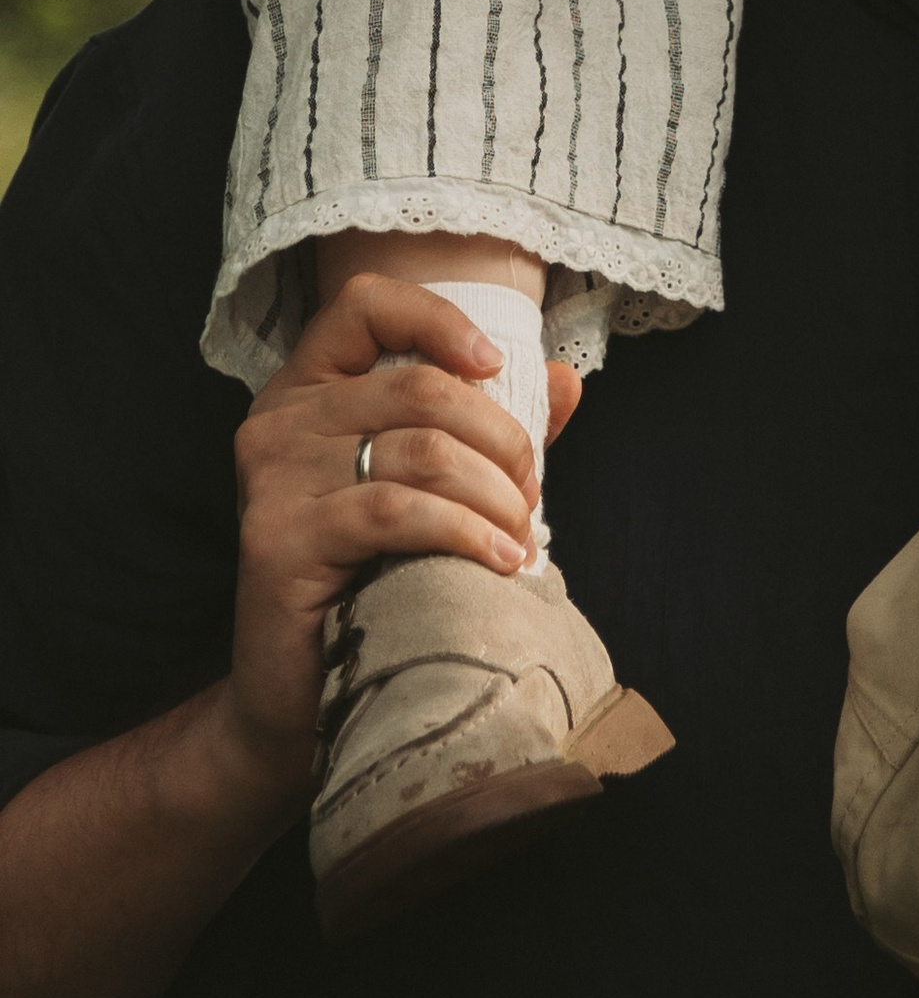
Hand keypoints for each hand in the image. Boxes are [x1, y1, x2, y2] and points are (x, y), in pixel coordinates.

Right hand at [225, 277, 577, 799]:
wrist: (297, 692)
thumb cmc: (373, 579)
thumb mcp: (435, 491)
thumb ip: (490, 431)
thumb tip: (566, 380)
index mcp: (308, 389)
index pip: (363, 304)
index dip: (438, 319)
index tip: (498, 366)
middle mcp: (279, 421)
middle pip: (422, 389)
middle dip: (502, 440)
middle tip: (530, 494)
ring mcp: (272, 478)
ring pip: (422, 452)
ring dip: (495, 496)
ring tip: (521, 537)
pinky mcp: (278, 539)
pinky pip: (396, 512)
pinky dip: (467, 533)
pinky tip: (502, 561)